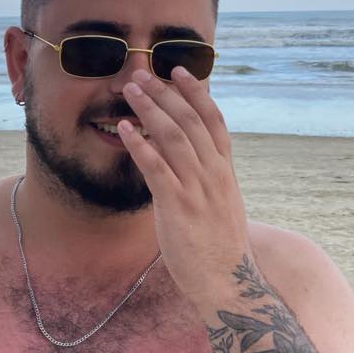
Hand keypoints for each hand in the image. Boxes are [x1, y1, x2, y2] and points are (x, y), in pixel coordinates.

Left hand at [116, 66, 249, 302]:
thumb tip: (188, 155)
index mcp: (224, 170)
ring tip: (130, 90)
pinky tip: (126, 129)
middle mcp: (214, 173)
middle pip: (190, 121)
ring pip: (173, 137)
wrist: (227, 282)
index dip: (196, 92)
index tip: (179, 70)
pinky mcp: (178, 206)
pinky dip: (140, 144)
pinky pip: (157, 168)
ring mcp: (198, 188)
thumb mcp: (220, 202)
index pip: (213, 120)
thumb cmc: (218, 244)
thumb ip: (207, 176)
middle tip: (142, 73)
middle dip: (165, 93)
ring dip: (149, 109)